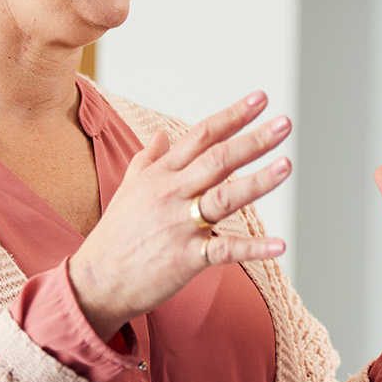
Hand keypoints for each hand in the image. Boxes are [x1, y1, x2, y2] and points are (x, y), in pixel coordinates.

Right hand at [68, 91, 291, 332]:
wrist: (95, 282)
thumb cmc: (116, 235)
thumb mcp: (128, 189)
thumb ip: (148, 159)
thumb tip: (162, 135)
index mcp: (161, 174)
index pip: (201, 136)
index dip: (233, 116)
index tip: (260, 99)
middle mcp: (172, 194)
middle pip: (218, 160)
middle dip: (253, 140)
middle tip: (284, 123)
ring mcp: (179, 226)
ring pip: (224, 198)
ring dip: (258, 182)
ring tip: (286, 165)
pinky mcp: (186, 258)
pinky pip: (224, 250)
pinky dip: (253, 249)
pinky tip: (279, 245)